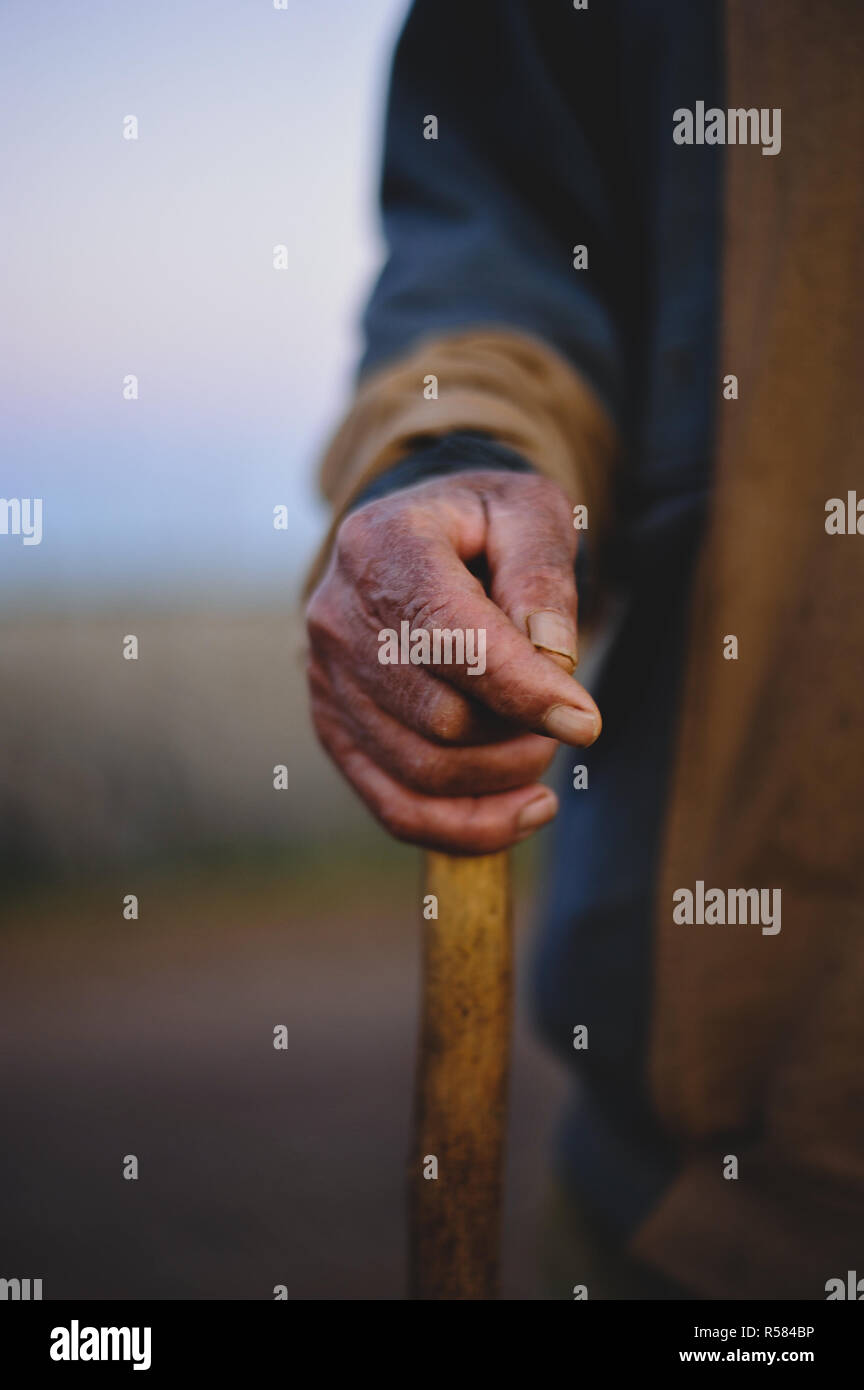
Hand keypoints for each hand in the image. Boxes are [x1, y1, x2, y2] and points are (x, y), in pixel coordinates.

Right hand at [306, 469, 600, 853]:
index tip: (586, 723)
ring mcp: (325, 679)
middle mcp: (336, 615)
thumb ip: (542, 574)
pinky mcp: (335, 729)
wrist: (417, 538)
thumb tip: (552, 658)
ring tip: (543, 745)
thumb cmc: (483, 524)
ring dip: (503, 775)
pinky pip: (396, 806)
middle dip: (521, 731)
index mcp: (381, 545)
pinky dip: (467, 826)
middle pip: (439, 716)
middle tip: (568, 716)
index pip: (448, 636)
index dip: (521, 688)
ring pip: (423, 769)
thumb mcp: (529, 513)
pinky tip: (526, 811)